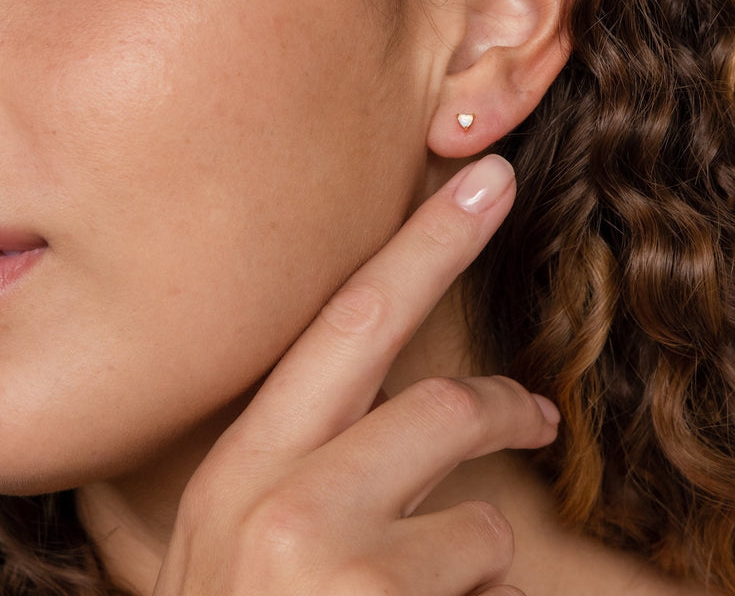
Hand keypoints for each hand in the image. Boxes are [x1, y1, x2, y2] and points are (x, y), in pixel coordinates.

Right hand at [152, 155, 558, 595]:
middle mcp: (263, 492)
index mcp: (236, 471)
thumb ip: (307, 466)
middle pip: (392, 341)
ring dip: (477, 519)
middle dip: (446, 250)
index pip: (337, 325)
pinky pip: (480, 555)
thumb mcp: (250, 552)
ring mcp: (314, 551)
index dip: (416, 245)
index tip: (477, 180)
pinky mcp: (373, 595)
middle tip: (498, 187)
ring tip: (455, 561)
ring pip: (465, 478)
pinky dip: (473, 582)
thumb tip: (405, 394)